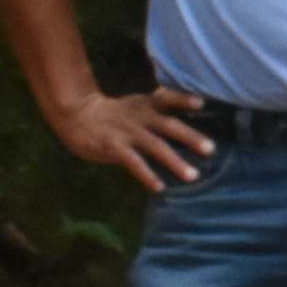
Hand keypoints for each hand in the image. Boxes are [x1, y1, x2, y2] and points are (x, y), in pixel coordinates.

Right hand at [51, 82, 216, 191]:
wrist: (75, 114)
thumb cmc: (112, 115)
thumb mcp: (136, 106)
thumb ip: (157, 113)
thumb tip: (189, 128)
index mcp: (146, 105)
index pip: (167, 98)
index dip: (184, 99)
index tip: (202, 103)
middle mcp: (140, 117)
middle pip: (169, 126)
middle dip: (190, 137)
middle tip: (211, 149)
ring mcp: (127, 132)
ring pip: (155, 147)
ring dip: (175, 161)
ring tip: (193, 176)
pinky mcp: (113, 147)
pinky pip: (134, 162)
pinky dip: (147, 175)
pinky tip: (159, 187)